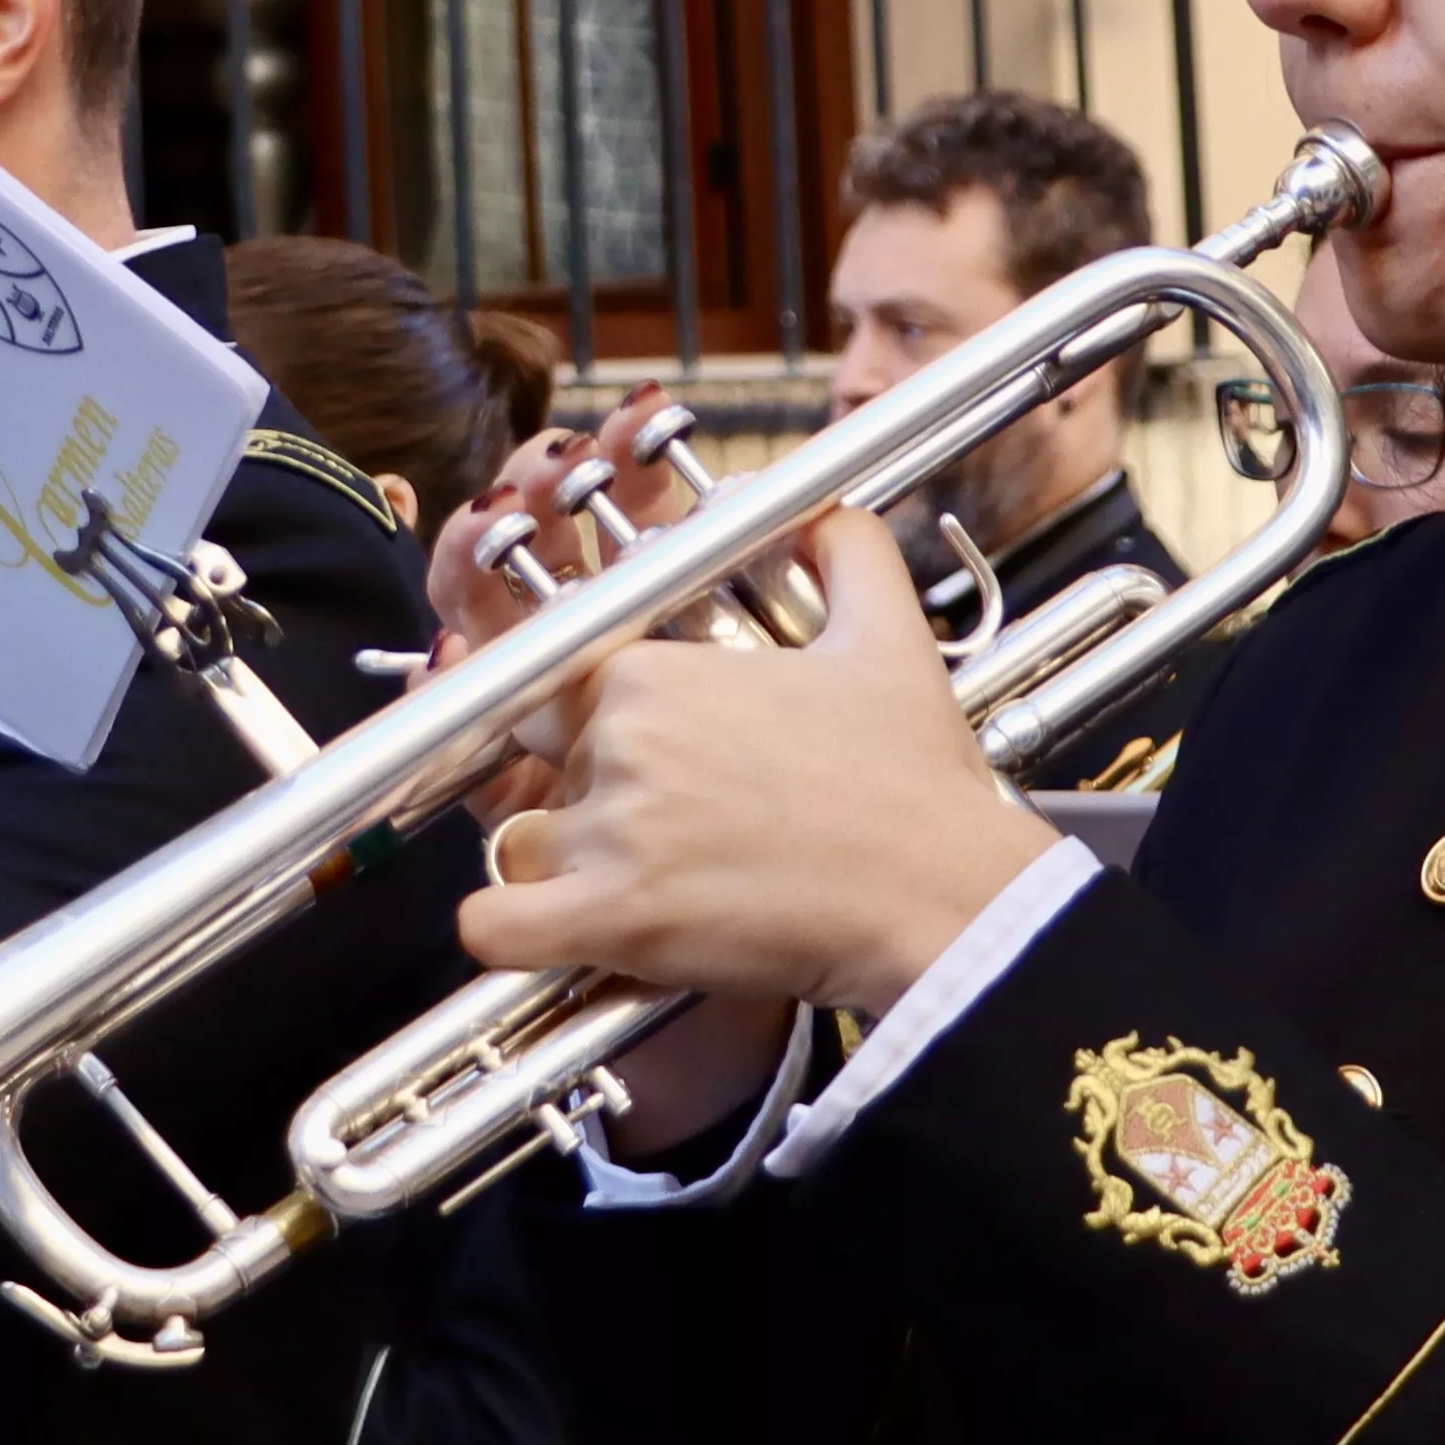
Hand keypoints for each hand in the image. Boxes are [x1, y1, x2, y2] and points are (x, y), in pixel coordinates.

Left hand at [452, 505, 1042, 1017]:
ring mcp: (610, 830)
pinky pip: (497, 926)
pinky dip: (506, 934)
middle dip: (584, 798)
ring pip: (523, 848)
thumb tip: (822, 509)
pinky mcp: (615, 919)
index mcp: (654, 671)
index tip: (636, 762)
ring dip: (561, 873)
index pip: (557, 687)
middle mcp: (618, 740)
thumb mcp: (889, 634)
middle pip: (543, 767)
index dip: (588, 727)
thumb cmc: (917, 783)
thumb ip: (847, 547)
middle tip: (665, 833)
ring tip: (646, 890)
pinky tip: (545, 936)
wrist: (946, 896)